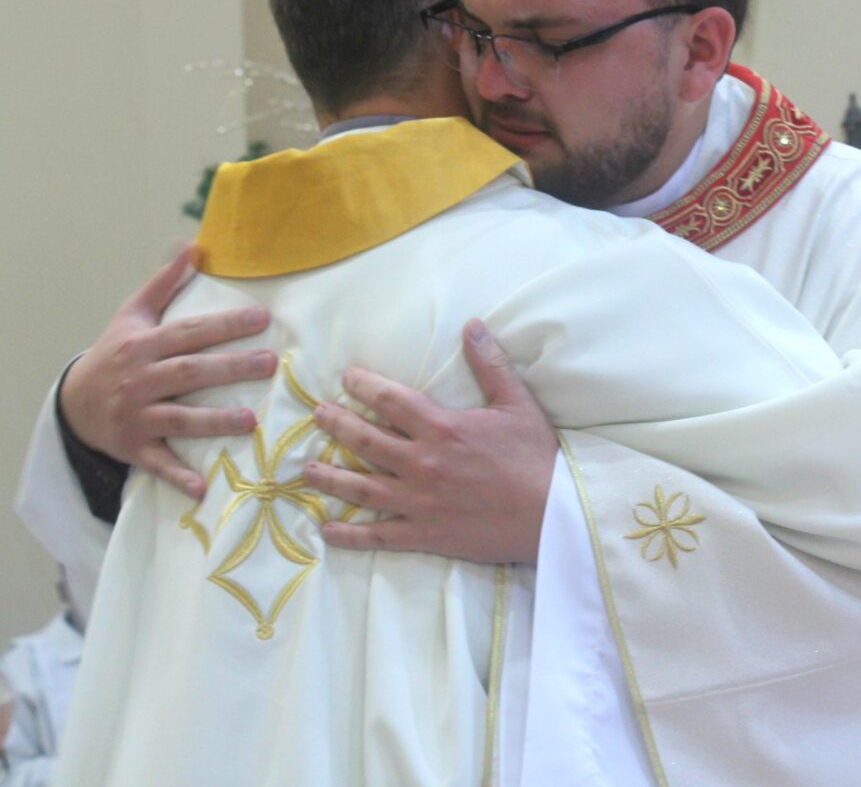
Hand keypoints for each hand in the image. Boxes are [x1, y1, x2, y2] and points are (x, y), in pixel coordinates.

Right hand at [60, 245, 273, 497]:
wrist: (73, 402)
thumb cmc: (115, 353)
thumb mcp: (132, 315)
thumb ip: (165, 282)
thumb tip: (194, 245)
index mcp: (143, 345)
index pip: (189, 332)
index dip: (224, 325)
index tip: (262, 317)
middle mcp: (140, 380)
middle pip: (188, 373)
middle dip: (229, 368)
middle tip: (270, 363)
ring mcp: (136, 417)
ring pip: (178, 419)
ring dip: (213, 422)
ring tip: (250, 421)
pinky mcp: (133, 448)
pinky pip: (157, 463)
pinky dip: (178, 476)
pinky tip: (202, 487)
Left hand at [305, 319, 558, 562]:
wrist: (552, 515)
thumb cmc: (536, 457)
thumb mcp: (517, 403)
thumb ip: (490, 363)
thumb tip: (471, 324)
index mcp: (442, 428)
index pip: (390, 401)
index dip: (364, 385)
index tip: (346, 376)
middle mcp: (422, 464)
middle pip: (365, 441)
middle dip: (337, 424)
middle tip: (316, 414)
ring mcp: (419, 502)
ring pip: (361, 488)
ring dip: (330, 477)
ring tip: (307, 468)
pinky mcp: (425, 535)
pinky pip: (378, 535)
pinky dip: (350, 535)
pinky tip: (326, 531)